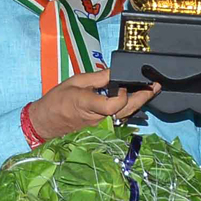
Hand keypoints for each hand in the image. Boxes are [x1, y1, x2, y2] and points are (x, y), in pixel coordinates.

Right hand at [28, 70, 160, 140]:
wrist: (45, 122)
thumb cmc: (57, 101)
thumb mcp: (75, 82)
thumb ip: (98, 78)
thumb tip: (115, 71)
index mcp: (88, 104)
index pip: (114, 104)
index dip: (124, 95)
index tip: (124, 84)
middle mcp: (98, 118)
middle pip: (126, 111)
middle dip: (143, 98)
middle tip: (155, 86)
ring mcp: (101, 126)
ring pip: (125, 116)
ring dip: (139, 103)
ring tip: (150, 90)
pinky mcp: (102, 128)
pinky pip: (119, 119)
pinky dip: (129, 109)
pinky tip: (135, 100)